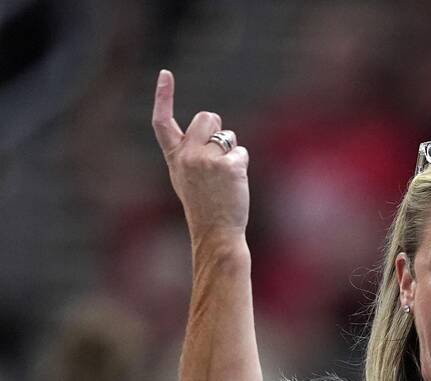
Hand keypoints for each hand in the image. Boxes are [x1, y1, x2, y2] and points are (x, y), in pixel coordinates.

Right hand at [151, 69, 249, 235]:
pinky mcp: (229, 166)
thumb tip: (210, 131)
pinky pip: (241, 152)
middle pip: (206, 117)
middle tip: (217, 157)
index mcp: (174, 158)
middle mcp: (187, 155)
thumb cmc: (204, 206)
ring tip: (224, 176)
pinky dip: (242, 165)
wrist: (215, 232)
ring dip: (230, 149)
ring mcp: (207, 160)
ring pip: (226, 134)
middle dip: (216, 130)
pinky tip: (234, 184)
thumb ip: (190, 152)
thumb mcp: (186, 177)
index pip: (162, 122)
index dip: (163, 96)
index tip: (165, 73)